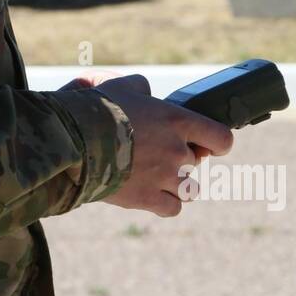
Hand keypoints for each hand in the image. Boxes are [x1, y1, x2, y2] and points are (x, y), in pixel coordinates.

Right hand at [73, 72, 233, 217]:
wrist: (74, 140)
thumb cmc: (97, 109)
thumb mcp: (122, 86)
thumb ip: (142, 89)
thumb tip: (145, 93)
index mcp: (177, 121)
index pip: (221, 138)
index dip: (217, 142)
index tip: (208, 144)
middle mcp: (177, 150)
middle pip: (195, 162)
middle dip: (180, 158)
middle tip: (156, 153)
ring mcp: (164, 177)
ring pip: (189, 189)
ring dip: (176, 184)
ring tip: (155, 176)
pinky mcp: (147, 198)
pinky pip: (172, 208)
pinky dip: (165, 203)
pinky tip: (151, 194)